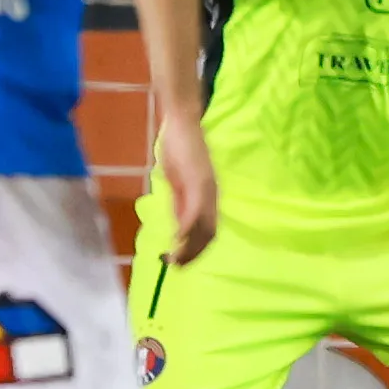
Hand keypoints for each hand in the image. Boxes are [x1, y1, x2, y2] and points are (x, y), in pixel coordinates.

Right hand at [155, 116, 217, 264]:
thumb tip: (179, 228)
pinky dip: (187, 229)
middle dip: (194, 253)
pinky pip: (195, 211)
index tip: (182, 261)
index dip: (197, 249)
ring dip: (190, 246)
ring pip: (205, 226)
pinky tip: (176, 240)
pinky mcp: (199, 181)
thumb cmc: (179, 148)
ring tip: (175, 259)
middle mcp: (212, 195)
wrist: (181, 122)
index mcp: (208, 196)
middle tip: (177, 266)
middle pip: (210, 233)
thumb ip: (180, 204)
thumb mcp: (178, 183)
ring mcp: (207, 188)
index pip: (209, 230)